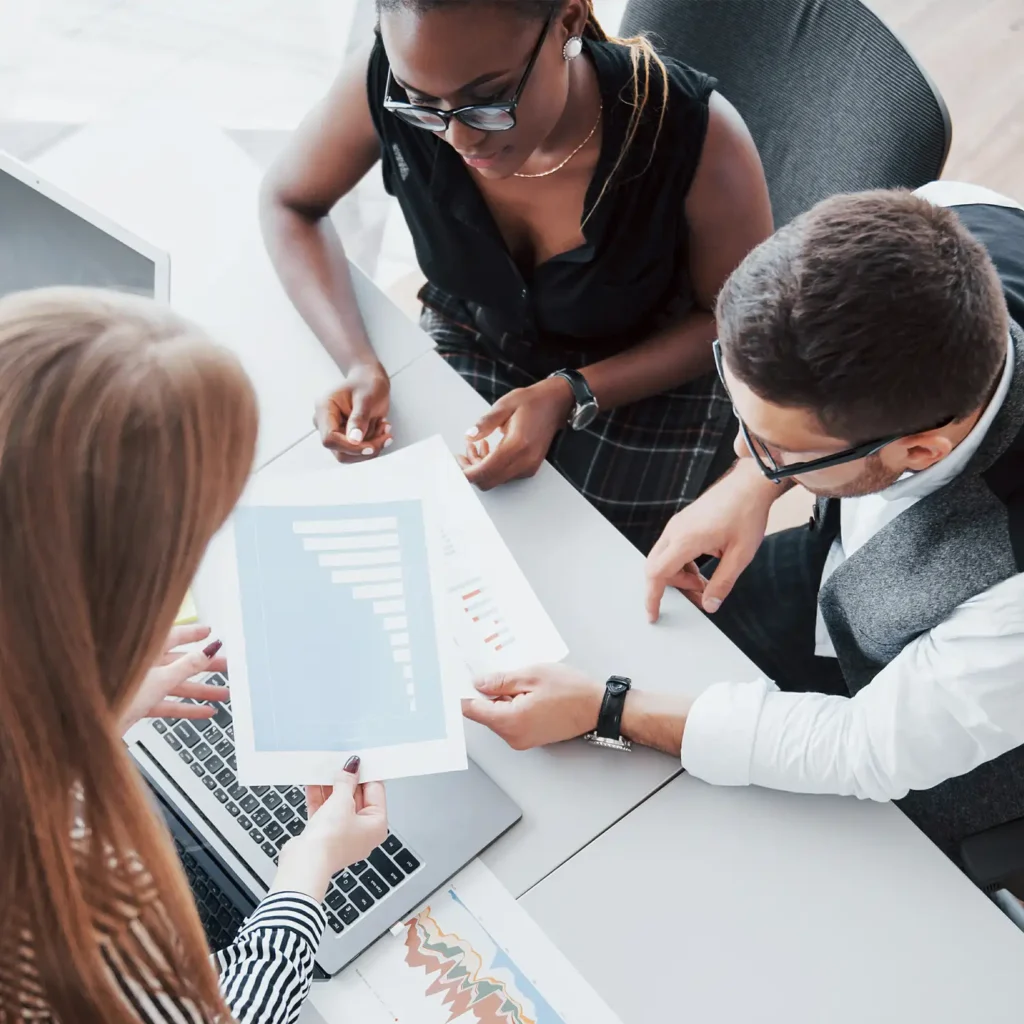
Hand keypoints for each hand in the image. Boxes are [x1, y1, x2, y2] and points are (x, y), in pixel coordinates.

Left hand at [119, 625, 228, 733]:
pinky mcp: (138, 704)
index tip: (209, 632)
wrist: (90, 727)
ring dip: (200, 690)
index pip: (174, 635)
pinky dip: (185, 707)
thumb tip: (209, 649)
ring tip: (222, 694)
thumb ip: (188, 665)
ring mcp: (140, 685)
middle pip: (179, 662)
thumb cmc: (113, 696)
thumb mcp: (161, 679)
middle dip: (204, 666)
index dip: (194, 634)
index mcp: (144, 650)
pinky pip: (167, 703)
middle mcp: (141, 665)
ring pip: (175, 684)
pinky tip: (203, 712)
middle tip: (225, 666)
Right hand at [271, 756, 387, 902]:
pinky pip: (325, 811)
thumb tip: (351, 768)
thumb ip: (346, 782)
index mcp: (376, 825)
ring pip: (338, 804)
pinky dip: (319, 798)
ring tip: (325, 769)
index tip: (358, 760)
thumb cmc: (330, 841)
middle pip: (356, 797)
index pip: (375, 791)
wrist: (304, 863)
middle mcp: (362, 831)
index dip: (366, 774)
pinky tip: (313, 782)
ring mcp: (342, 834)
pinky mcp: (324, 835)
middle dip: (346, 780)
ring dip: (330, 787)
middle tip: (339, 763)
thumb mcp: (342, 802)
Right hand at [315, 361, 391, 462]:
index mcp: (324, 408)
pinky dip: (374, 443)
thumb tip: (354, 440)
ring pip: (351, 455)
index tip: (371, 447)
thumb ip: (359, 418)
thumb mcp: (366, 398)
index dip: (350, 447)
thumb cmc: (367, 384)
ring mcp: (334, 432)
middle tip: (386, 435)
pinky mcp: (345, 438)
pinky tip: (381, 427)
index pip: (330, 438)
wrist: (370, 381)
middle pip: (340, 451)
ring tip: (384, 425)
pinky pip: (359, 450)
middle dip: (366, 448)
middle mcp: (325, 423)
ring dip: (372, 445)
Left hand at [458, 377, 572, 489]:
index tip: (455, 461)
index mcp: (517, 445)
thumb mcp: (504, 405)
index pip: (485, 471)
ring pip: (495, 479)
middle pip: (488, 480)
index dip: (465, 471)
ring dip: (481, 467)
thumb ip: (485, 423)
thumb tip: (468, 436)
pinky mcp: (529, 467)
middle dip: (471, 470)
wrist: (556, 403)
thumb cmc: (532, 402)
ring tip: (476, 446)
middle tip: (462, 453)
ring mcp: (528, 467)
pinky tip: (489, 450)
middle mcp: (524, 461)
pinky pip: (504, 475)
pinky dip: (492, 467)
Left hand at [462, 664, 603, 749]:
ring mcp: (522, 739)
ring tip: (522, 681)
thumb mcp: (532, 675)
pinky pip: (512, 720)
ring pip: (499, 716)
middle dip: (488, 692)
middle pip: (485, 713)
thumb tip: (479, 683)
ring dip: (503, 698)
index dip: (465, 692)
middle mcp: (513, 736)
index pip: (473, 709)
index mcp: (510, 721)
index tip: (461, 679)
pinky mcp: (530, 738)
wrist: (598, 707)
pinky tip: (528, 692)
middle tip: (500, 672)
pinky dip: (514, 705)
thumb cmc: (571, 691)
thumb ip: (501, 681)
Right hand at [645, 458, 776, 621]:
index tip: (653, 614)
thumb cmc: (747, 514)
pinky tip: (702, 567)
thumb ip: (723, 583)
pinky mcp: (683, 522)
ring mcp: (677, 525)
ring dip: (680, 575)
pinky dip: (682, 563)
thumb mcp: (740, 555)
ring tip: (705, 582)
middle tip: (698, 595)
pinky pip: (672, 548)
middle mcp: (675, 531)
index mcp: (686, 540)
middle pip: (657, 568)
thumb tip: (710, 605)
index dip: (652, 598)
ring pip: (664, 559)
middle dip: (673, 586)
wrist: (749, 485)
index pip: (657, 574)